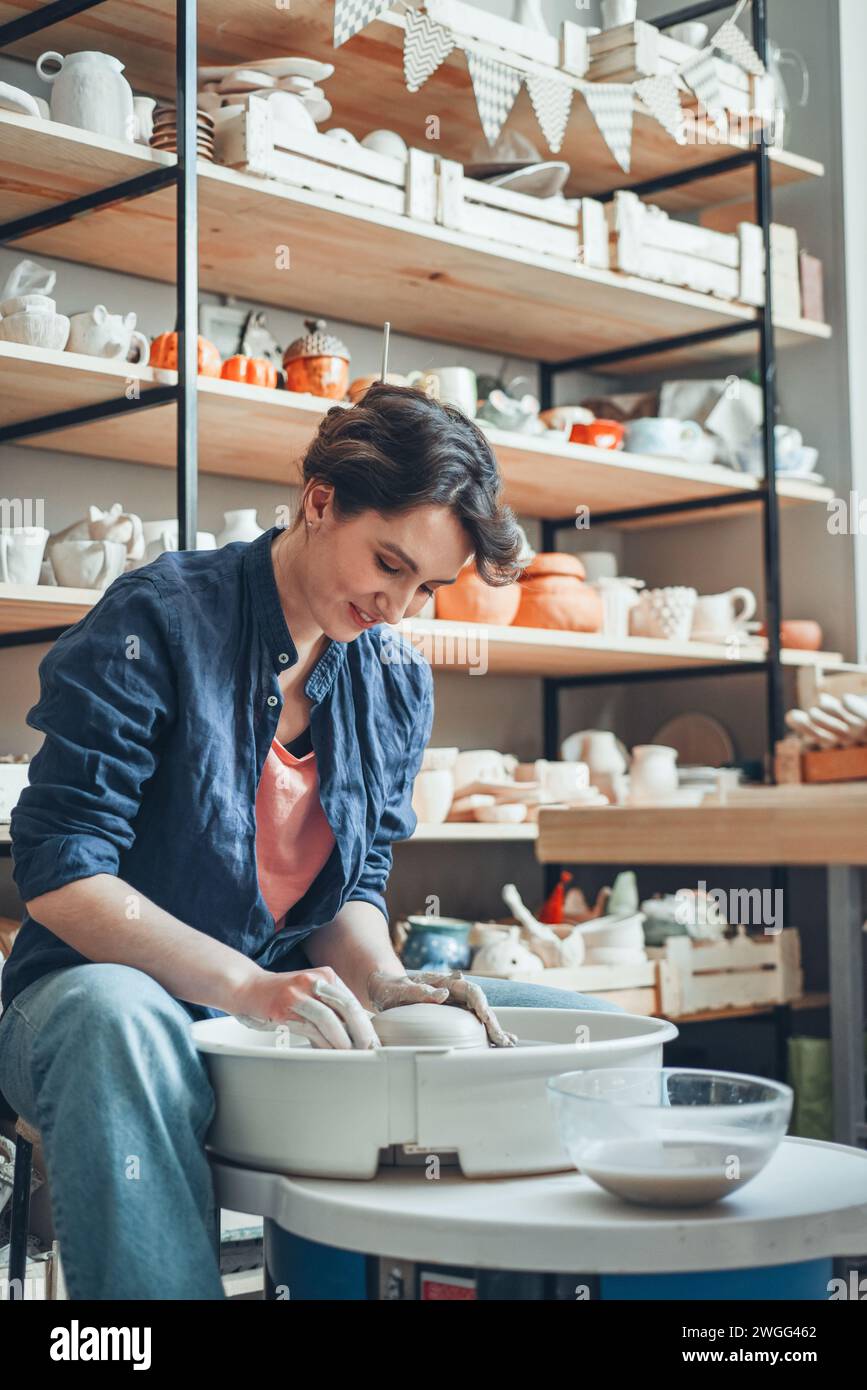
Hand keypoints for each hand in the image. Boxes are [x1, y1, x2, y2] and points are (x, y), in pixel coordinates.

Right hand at [234, 966, 378, 1049]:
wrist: (248, 988)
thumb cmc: (283, 995)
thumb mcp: (311, 992)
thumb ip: (331, 1007)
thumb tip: (356, 1032)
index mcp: (326, 975)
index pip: (352, 1001)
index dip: (365, 1023)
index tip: (374, 1041)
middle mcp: (314, 980)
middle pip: (346, 1007)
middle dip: (361, 1032)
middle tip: (369, 1050)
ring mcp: (298, 993)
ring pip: (329, 1019)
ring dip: (342, 1041)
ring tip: (350, 1055)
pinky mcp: (284, 1008)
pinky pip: (309, 1029)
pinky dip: (321, 1043)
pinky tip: (328, 1053)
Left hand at [367, 969, 516, 1047]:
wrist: (384, 987)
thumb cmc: (391, 988)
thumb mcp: (399, 989)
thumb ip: (419, 991)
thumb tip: (442, 994)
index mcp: (444, 983)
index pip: (469, 991)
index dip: (481, 1004)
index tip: (487, 1018)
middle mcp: (453, 992)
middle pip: (479, 1004)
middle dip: (492, 1022)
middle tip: (502, 1040)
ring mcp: (453, 1004)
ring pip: (479, 1014)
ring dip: (493, 1028)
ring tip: (508, 1042)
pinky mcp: (451, 1014)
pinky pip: (471, 1022)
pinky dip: (485, 1031)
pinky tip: (498, 1041)